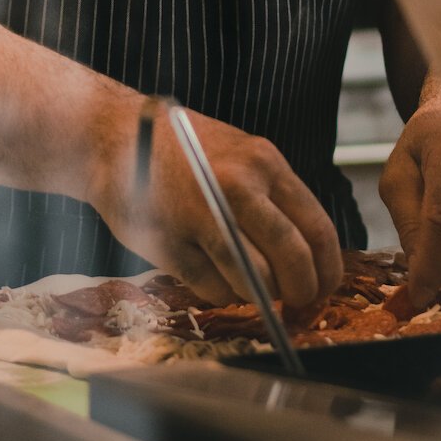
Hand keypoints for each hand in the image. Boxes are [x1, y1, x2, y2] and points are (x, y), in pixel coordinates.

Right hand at [87, 93, 342, 308]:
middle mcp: (238, 186)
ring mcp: (203, 215)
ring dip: (257, 295)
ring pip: (254, 280)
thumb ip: (268, 196)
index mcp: (263, 162)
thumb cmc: (179, 150)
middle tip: (296, 302)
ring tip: (248, 286)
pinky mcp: (171, 243)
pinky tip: (209, 272)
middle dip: (300, 291)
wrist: (113, 137)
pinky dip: (219, 292)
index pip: (316, 227)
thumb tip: (306, 252)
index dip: (327, 268)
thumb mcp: (236, 155)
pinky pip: (213, 288)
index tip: (324, 286)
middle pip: (292, 259)